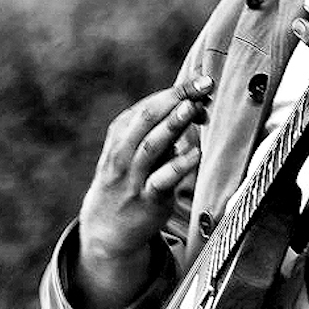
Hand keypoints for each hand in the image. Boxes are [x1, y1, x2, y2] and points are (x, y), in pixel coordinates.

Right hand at [74, 76, 210, 308]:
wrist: (105, 227)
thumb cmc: (128, 178)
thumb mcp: (132, 149)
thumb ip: (160, 129)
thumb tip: (195, 104)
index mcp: (120, 134)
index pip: (148, 105)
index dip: (177, 91)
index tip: (202, 81)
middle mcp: (123, 152)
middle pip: (147, 119)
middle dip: (176, 99)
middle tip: (203, 86)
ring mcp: (133, 176)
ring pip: (151, 146)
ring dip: (173, 125)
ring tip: (194, 108)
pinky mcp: (146, 200)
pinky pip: (161, 180)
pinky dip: (178, 165)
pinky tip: (196, 153)